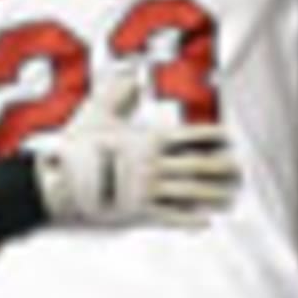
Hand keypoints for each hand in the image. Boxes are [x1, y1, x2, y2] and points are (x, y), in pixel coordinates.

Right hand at [33, 71, 238, 226]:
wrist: (57, 183)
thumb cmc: (75, 148)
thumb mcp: (95, 115)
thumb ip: (117, 94)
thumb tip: (134, 76)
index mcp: (146, 140)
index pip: (189, 136)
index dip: (212, 136)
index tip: (230, 137)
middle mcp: (152, 166)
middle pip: (198, 166)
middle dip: (223, 168)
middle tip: (240, 170)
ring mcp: (147, 191)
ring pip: (191, 193)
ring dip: (215, 196)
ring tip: (230, 197)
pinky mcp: (138, 213)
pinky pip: (172, 217)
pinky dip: (191, 220)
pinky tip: (205, 221)